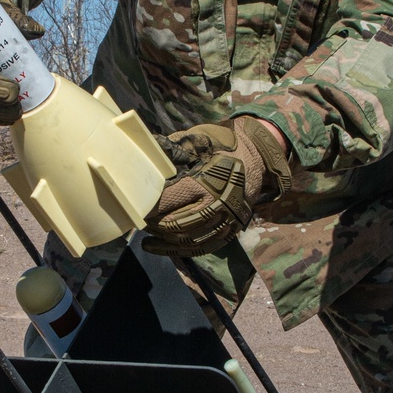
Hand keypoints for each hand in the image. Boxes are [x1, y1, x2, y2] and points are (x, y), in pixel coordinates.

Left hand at [144, 116, 291, 257]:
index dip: (148, 207)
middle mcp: (216, 205)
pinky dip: (181, 250)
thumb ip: (171, 151)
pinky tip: (164, 248)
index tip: (135, 208)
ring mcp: (225, 221)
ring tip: (147, 239)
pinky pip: (203, 247)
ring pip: (188, 239)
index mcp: (205, 182)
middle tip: (140, 223)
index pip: (168, 200)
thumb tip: (142, 156)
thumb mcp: (198, 142)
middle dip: (154, 226)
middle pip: (176, 224)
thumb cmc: (222, 147)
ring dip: (164, 241)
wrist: (257, 158)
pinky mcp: (230, 231)